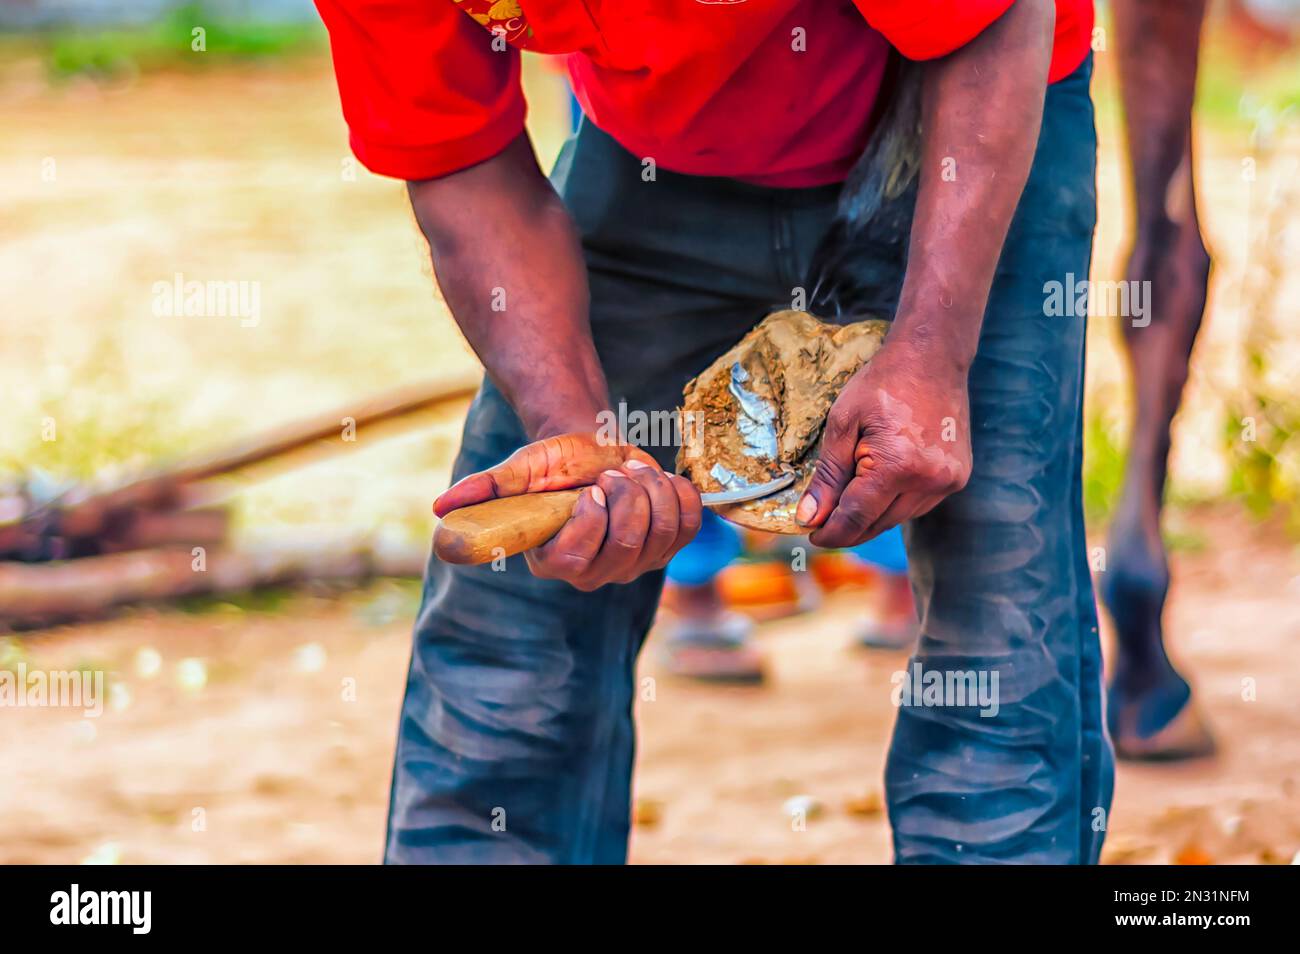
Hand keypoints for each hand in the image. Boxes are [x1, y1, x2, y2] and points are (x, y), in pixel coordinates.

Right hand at [434, 433, 702, 588]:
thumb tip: (440, 510)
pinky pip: (690, 525)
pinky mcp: (670, 546)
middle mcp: (597, 572)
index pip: (580, 557)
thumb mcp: (518, 471)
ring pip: (663, 532)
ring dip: (653, 488)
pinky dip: (680, 493)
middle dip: (628, 496)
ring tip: (632, 471)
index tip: (592, 487)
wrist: (594, 452)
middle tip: (614, 471)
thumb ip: (484, 490)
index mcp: (556, 561)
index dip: (593, 519)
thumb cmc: (553, 464)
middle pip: (628, 544)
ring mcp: (637, 563)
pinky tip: (658, 482)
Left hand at [796, 335, 971, 548]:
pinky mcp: (958, 478)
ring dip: (871, 517)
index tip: (811, 535)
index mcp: (897, 465)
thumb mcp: (842, 425)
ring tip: (848, 500)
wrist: (932, 359)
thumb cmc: (882, 385)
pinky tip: (879, 488)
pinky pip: (917, 506)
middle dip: (848, 528)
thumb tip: (810, 518)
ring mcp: (948, 481)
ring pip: (899, 519)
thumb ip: (827, 476)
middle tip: (822, 523)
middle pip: (878, 524)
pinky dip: (894, 504)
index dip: (831, 532)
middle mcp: (929, 480)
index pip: (856, 517)